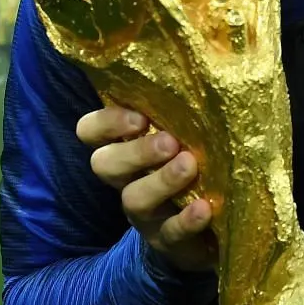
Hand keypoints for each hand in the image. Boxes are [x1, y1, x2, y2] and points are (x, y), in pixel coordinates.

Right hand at [77, 106, 216, 272]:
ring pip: (134, 199)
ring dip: (161, 181)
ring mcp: (145, 215)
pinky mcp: (167, 242)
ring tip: (189, 165)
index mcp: (126, 150)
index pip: (91, 132)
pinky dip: (186, 219)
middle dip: (135, 151)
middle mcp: (127, 181)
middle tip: (170, 142)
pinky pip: (170, 232)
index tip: (139, 117)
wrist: (207, 234)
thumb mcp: (183, 139)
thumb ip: (182, 113)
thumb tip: (212, 63)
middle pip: (105, 165)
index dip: (106, 123)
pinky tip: (204, 208)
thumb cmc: (194, 171)